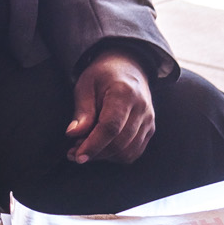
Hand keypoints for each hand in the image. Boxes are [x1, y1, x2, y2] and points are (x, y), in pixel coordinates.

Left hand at [64, 49, 154, 163]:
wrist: (128, 67)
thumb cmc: (103, 75)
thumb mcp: (86, 84)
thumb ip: (82, 110)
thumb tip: (73, 134)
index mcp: (124, 93)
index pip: (111, 127)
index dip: (93, 144)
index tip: (77, 156)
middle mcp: (142, 108)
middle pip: (119, 142)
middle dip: (95, 152)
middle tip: (73, 152)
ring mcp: (149, 120)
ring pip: (127, 152)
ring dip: (104, 157)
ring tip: (84, 149)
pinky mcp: (150, 129)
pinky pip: (134, 152)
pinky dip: (115, 156)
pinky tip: (100, 149)